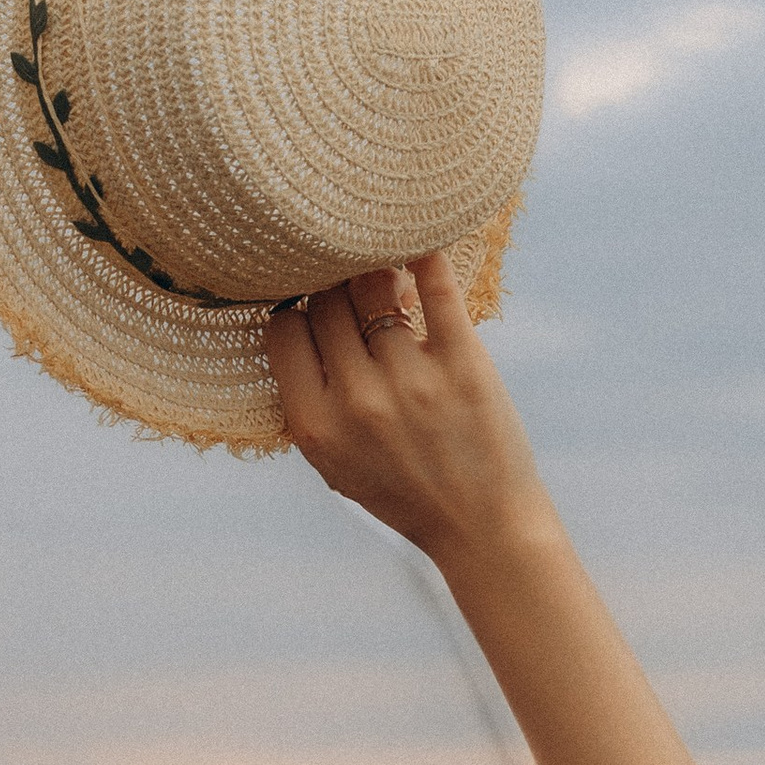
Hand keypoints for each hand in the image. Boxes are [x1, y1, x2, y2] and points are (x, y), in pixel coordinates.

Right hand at [263, 257, 549, 569]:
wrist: (482, 527)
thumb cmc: (404, 493)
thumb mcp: (334, 464)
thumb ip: (308, 402)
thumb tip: (295, 317)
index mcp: (316, 425)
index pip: (283, 330)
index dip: (294, 311)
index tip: (312, 309)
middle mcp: (358, 400)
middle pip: (326, 302)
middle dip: (334, 287)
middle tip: (352, 284)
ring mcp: (411, 380)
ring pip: (373, 285)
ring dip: (375, 269)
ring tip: (386, 272)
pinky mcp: (464, 364)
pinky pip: (437, 286)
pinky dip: (426, 253)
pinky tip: (423, 237)